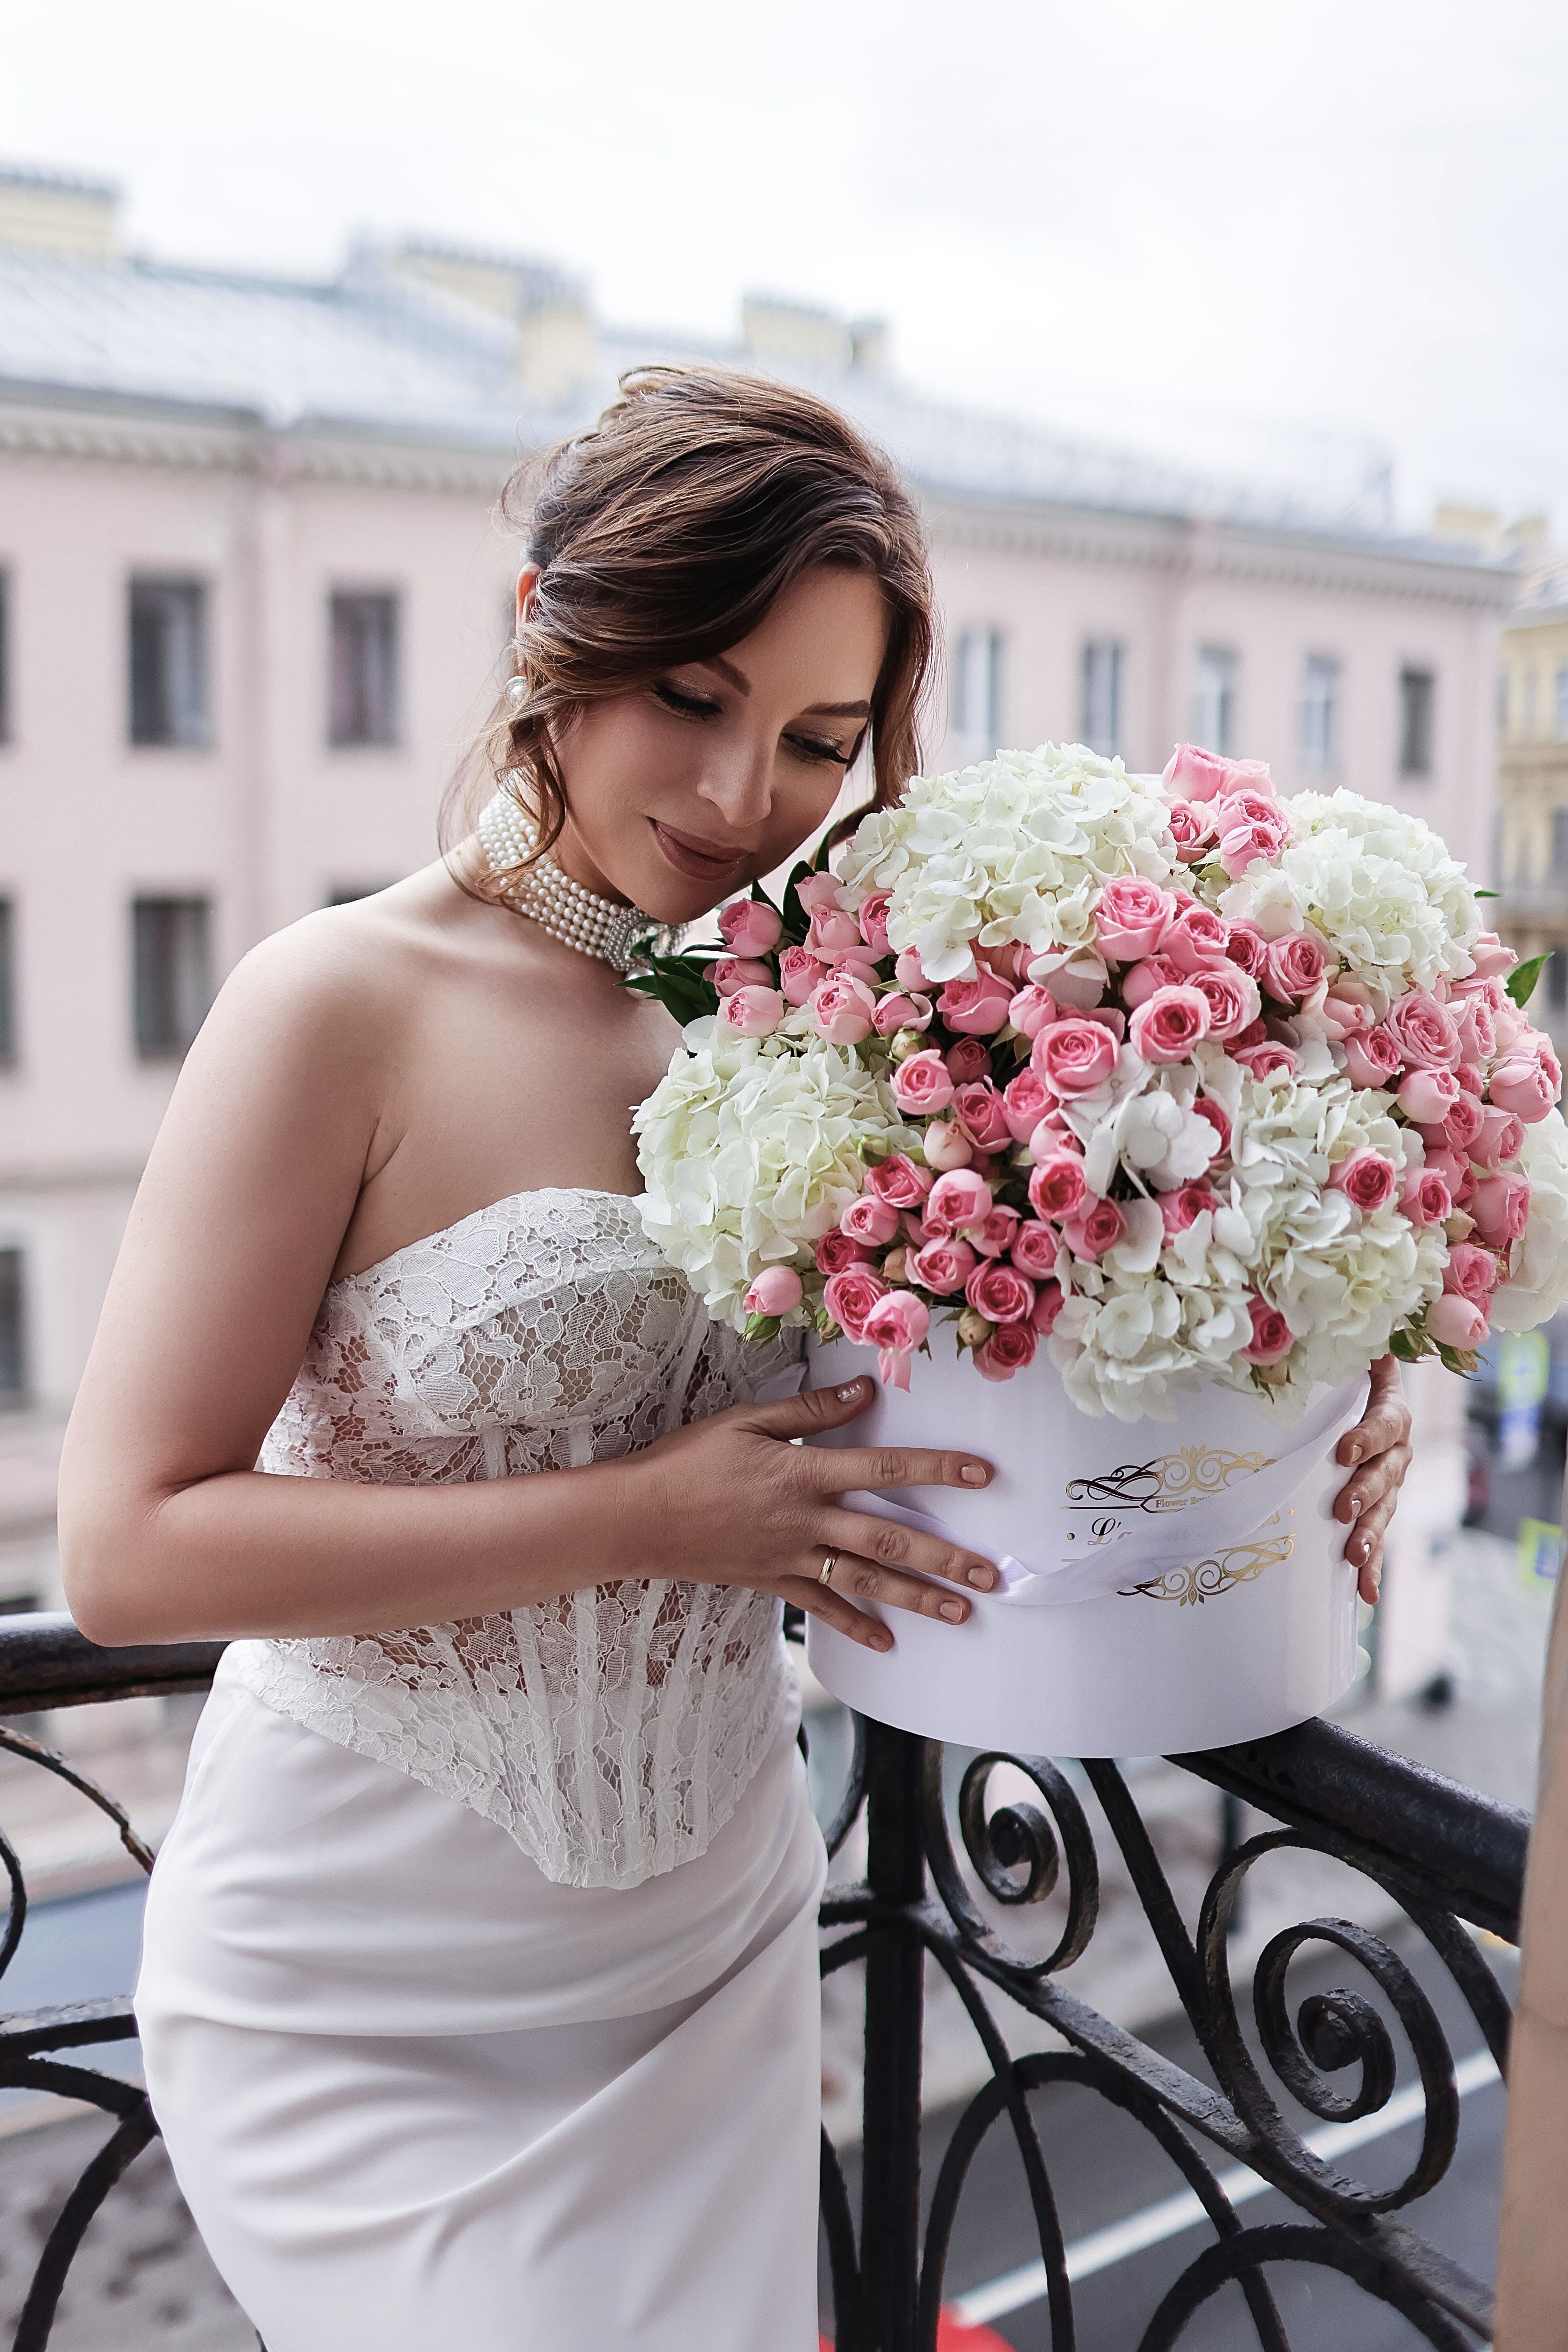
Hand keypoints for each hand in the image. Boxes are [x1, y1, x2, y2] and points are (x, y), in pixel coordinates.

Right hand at [634, 1374, 995, 1649]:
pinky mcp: (773, 1583)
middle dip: (945, 1556)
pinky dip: (855, 1625)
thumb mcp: (746, 1421)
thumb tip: (863, 1390)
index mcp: (803, 1471)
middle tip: (992, 1574)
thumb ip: (809, 1409)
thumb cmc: (688, 1460)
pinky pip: (822, 1607)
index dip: (937, 1470)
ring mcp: (791, 1557)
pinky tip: (887, 1642)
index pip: (885, 1468)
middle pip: (888, 1537)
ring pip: (866, 1579)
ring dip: (917, 1598)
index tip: (983, 1475)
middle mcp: (806, 1519)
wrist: (637, 1517)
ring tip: (963, 1613)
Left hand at [1332, 1355, 1411, 1604]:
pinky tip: (1363, 1594)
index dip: (1367, 1435)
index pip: (1386, 1422)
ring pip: (1385, 1511)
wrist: (1356, 1402)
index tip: (1342, 1448)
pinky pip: (1377, 1542)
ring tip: (1355, 1557)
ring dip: (1370, 1536)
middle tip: (1343, 1510)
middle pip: (1386, 1473)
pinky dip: (1371, 1569)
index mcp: (1390, 1412)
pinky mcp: (1376, 1513)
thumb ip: (1339, 1347)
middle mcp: (1396, 1451)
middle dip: (1365, 1492)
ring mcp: (1389, 1485)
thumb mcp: (1342, 1359)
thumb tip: (1316, 1323)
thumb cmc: (1341, 1378)